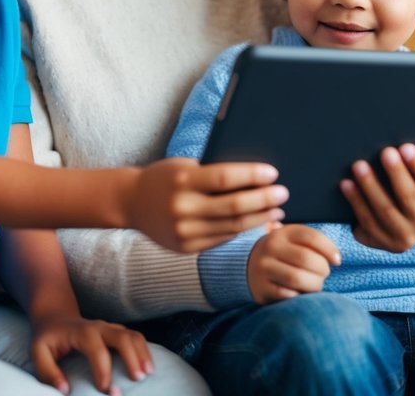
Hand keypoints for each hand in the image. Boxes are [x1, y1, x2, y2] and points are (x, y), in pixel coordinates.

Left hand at [31, 313, 153, 395]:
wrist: (55, 316)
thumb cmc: (47, 338)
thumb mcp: (38, 352)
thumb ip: (48, 372)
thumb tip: (65, 390)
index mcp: (81, 332)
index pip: (96, 348)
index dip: (102, 368)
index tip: (104, 388)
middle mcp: (99, 327)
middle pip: (121, 336)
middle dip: (132, 356)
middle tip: (138, 378)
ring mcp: (110, 328)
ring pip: (133, 335)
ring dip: (143, 353)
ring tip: (149, 373)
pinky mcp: (116, 332)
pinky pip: (135, 338)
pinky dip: (144, 351)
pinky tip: (148, 366)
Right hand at [125, 158, 287, 252]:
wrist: (132, 202)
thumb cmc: (165, 177)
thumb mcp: (185, 166)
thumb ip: (213, 174)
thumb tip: (256, 178)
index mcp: (182, 181)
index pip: (224, 178)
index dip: (252, 175)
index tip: (273, 172)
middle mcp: (182, 208)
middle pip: (233, 206)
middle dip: (263, 199)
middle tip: (283, 192)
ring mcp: (184, 231)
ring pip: (232, 226)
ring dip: (260, 218)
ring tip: (277, 209)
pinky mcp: (187, 247)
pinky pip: (222, 239)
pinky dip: (243, 230)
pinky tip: (258, 222)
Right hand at [247, 223, 340, 302]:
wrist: (248, 266)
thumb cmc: (283, 253)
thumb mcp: (295, 240)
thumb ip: (316, 243)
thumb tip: (336, 258)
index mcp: (283, 233)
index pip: (311, 237)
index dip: (330, 250)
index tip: (337, 261)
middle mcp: (271, 247)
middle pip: (306, 259)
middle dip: (322, 270)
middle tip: (323, 275)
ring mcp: (264, 268)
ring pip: (296, 278)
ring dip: (314, 285)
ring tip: (315, 284)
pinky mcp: (261, 288)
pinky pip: (287, 295)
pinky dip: (299, 296)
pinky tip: (300, 293)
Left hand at [341, 144, 414, 252]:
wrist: (387, 224)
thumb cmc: (394, 187)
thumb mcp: (407, 178)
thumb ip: (405, 163)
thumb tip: (389, 135)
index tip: (405, 147)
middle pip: (408, 196)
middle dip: (396, 173)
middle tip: (384, 152)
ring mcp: (402, 237)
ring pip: (385, 210)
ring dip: (371, 186)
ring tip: (358, 165)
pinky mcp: (381, 243)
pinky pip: (366, 221)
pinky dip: (355, 201)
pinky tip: (345, 184)